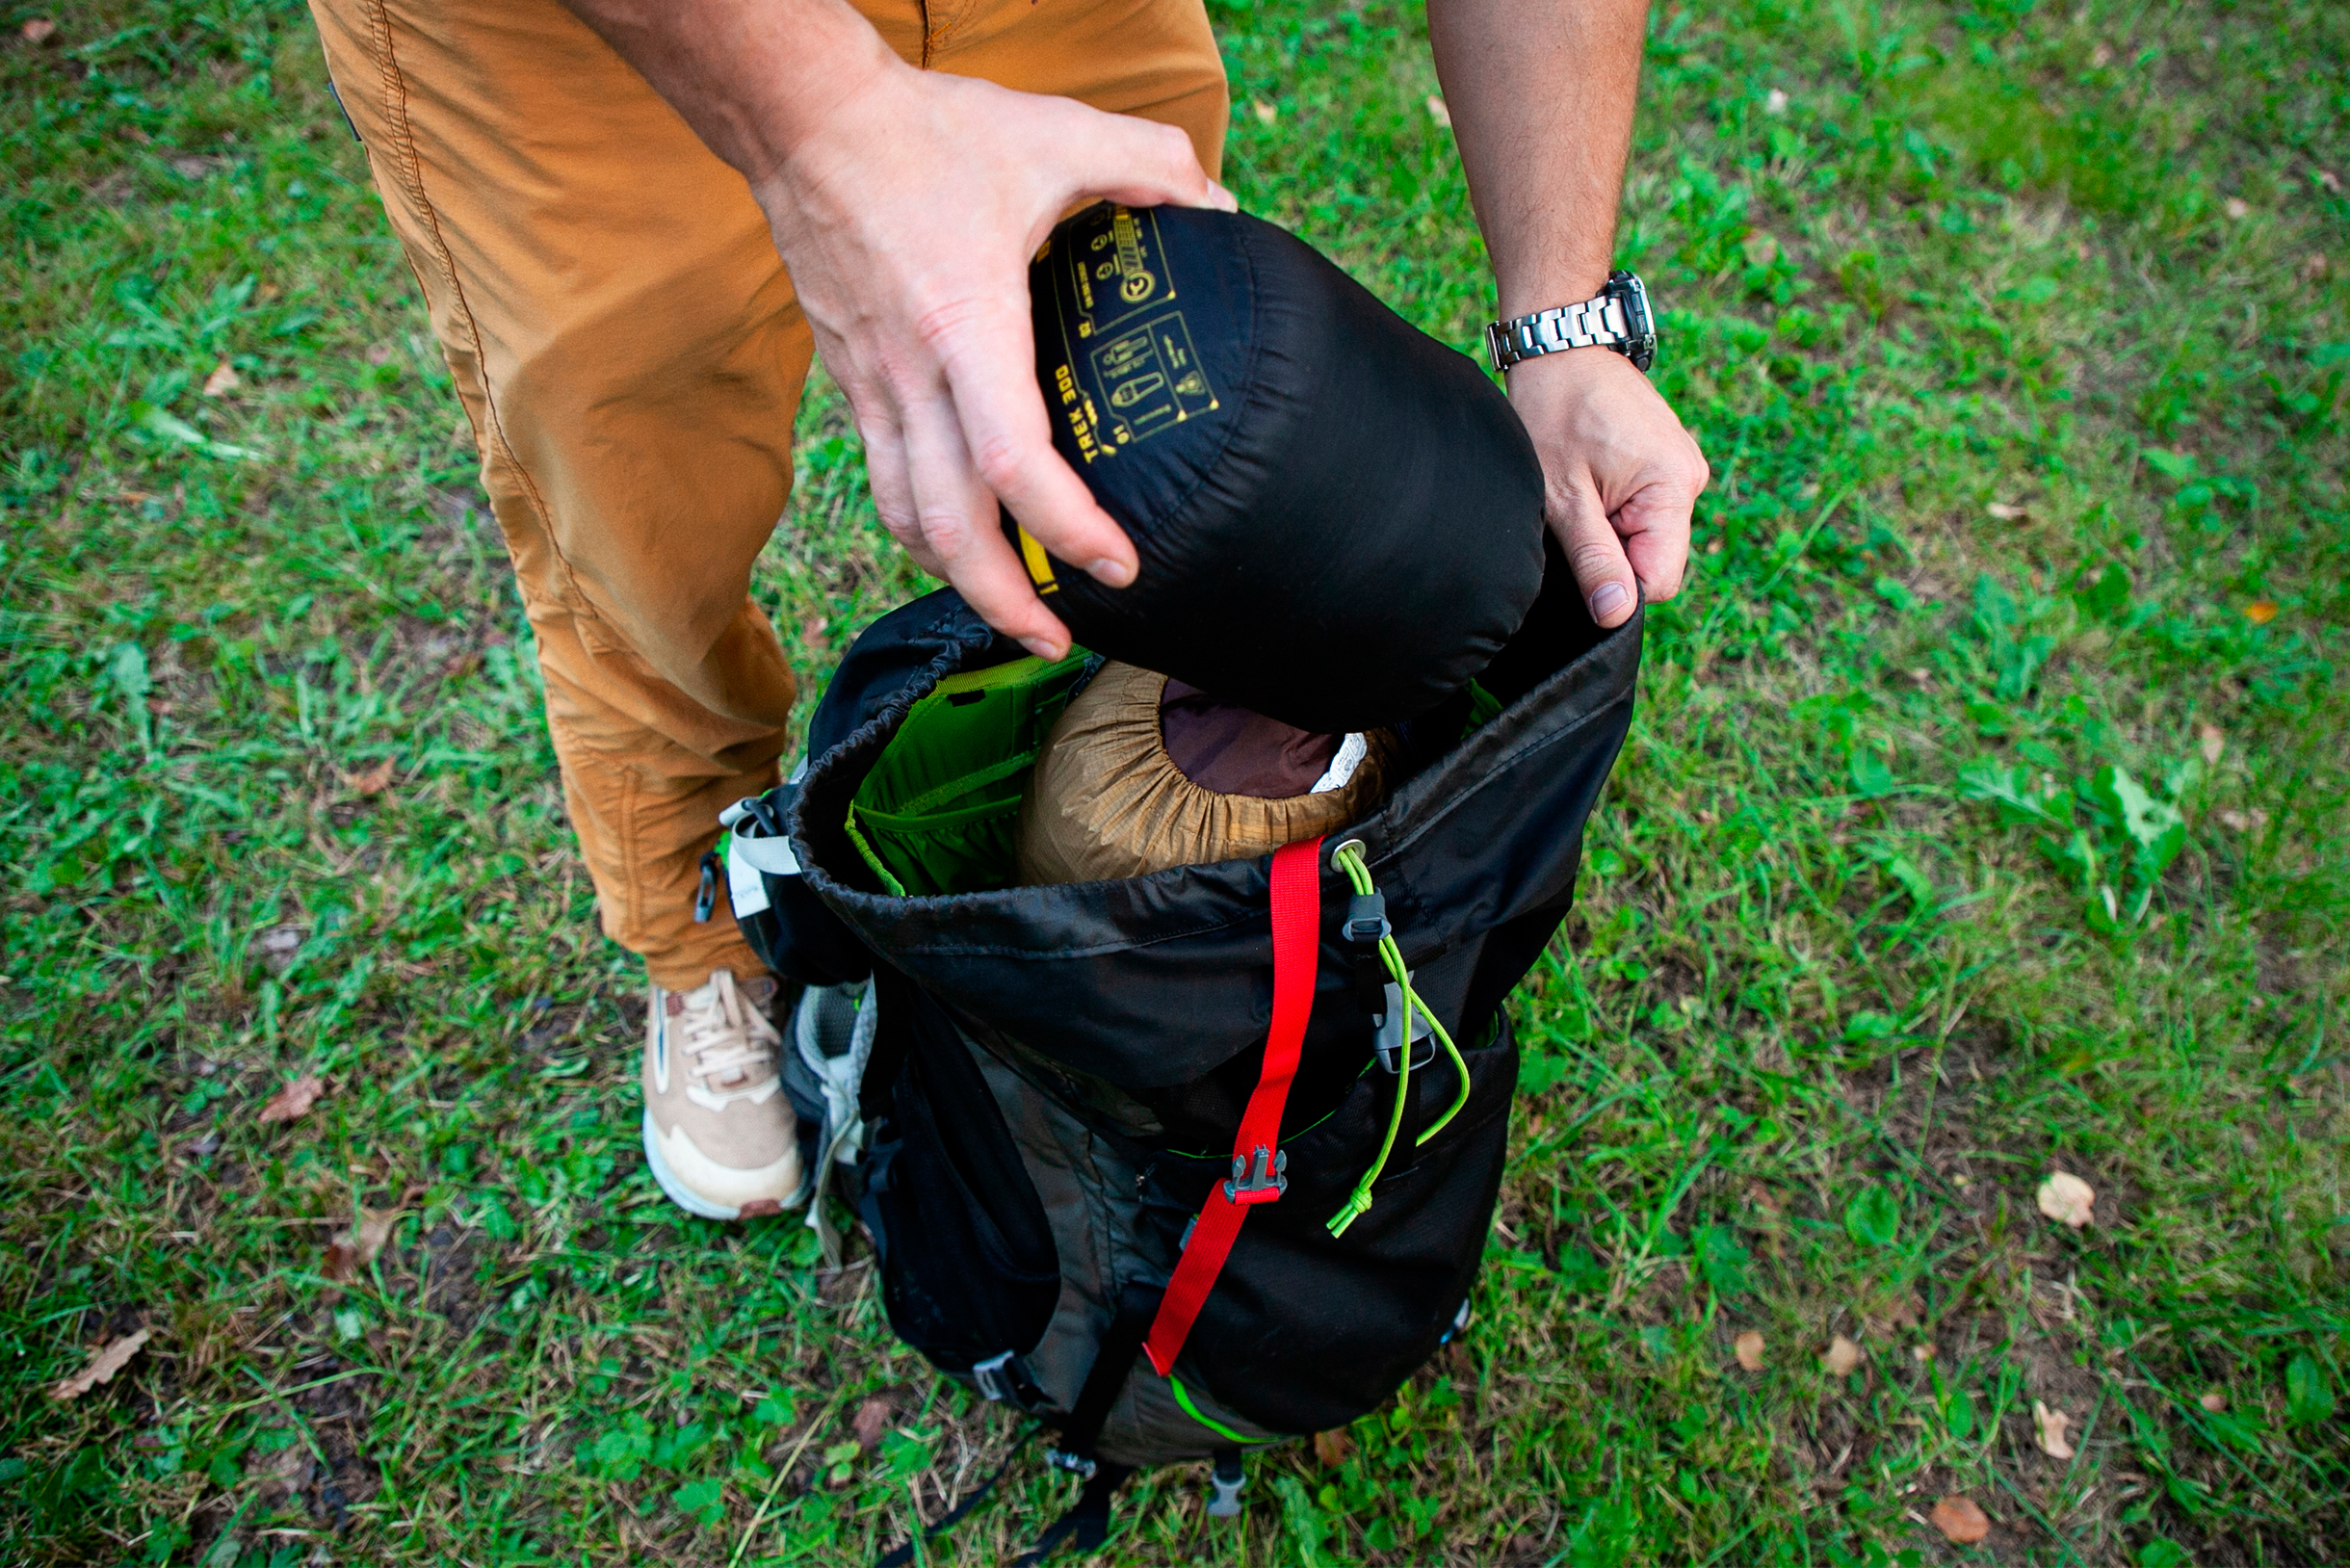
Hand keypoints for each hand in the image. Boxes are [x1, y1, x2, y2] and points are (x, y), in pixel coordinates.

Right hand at [749, 58, 1233, 659]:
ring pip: (907, 516)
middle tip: (1060, 640)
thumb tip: (1221, 210)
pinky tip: (963, 541)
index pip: (1012, 461)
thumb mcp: (1054, 133)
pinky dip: (925, 528)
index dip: (1066, 528)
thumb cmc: (926, 131)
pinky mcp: (851, 381)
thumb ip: (1150, 163)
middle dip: (1005, 600)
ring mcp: (872, 384)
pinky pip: (887, 479)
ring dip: (959, 579)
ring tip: (1013, 614)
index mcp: (965, 325)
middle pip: (949, 525)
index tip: (1118, 565)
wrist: (804, 119)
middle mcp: (911, 374)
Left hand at [1506, 347, 1706, 627]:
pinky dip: (1613, 506)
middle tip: (1574, 508)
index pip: (1659, 580)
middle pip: (1654, 559)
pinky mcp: (1665, 462)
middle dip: (1611, 550)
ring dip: (1609, 526)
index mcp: (1675, 487)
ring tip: (1580, 485)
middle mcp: (1690, 479)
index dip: (1616, 581)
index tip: (1581, 546)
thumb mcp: (1564, 497)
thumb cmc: (1554, 412)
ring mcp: (1681, 468)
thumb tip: (1615, 615)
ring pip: (1645, 535)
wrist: (1561, 348)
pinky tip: (1590, 476)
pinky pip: (1643, 509)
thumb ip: (1594, 559)